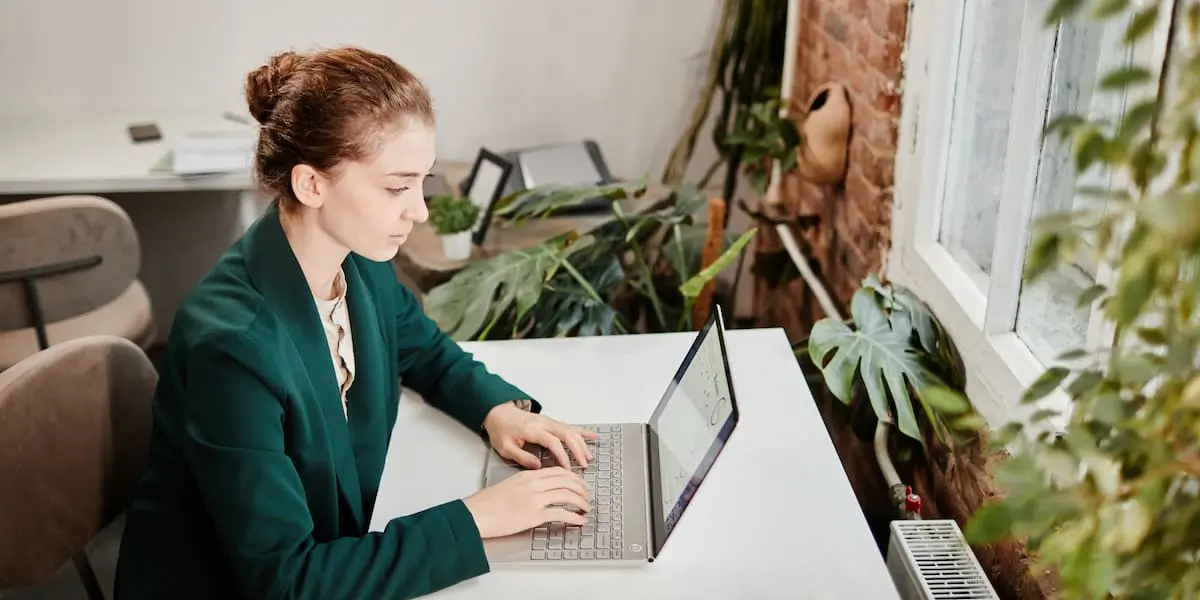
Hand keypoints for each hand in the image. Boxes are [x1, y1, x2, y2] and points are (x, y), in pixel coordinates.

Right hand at [462, 467, 590, 537]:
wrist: (476, 513)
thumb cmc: (488, 502)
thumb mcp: (510, 485)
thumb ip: (527, 484)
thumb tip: (541, 489)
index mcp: (529, 475)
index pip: (558, 472)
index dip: (574, 477)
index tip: (580, 483)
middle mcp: (535, 484)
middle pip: (567, 481)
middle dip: (581, 488)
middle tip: (587, 496)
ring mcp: (535, 499)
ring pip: (567, 495)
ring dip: (581, 501)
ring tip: (586, 508)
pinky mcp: (534, 515)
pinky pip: (561, 513)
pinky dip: (574, 516)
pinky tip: (580, 520)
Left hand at [483, 402, 597, 468]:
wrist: (498, 413)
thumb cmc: (501, 431)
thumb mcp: (505, 448)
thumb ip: (522, 457)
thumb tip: (538, 466)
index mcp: (532, 430)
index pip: (552, 442)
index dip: (562, 456)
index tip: (568, 469)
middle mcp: (543, 423)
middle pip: (566, 434)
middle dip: (577, 450)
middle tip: (584, 465)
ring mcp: (549, 421)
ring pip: (570, 430)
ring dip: (581, 443)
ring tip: (588, 457)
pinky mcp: (551, 421)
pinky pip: (570, 425)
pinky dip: (582, 431)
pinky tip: (593, 436)